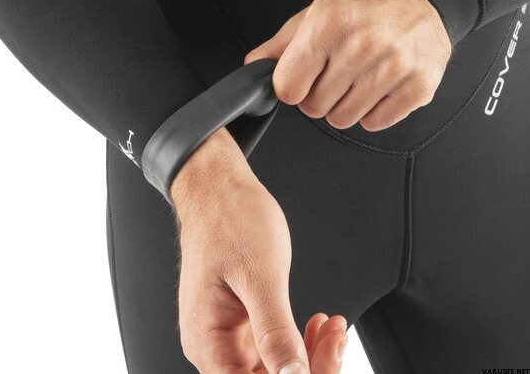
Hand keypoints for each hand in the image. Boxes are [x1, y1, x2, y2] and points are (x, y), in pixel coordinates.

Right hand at [171, 128, 347, 372]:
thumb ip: (275, 331)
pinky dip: (300, 338)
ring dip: (309, 354)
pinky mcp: (243, 319)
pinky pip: (274, 343)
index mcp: (208, 341)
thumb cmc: (228, 219)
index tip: (325, 362)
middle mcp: (215, 345)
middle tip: (336, 341)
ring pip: (275, 366)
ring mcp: (229, 333)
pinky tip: (317, 324)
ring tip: (331, 329)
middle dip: (310, 367)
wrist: (220, 189)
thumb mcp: (259, 274)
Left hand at [245, 0, 451, 130]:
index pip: (288, 88)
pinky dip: (372, 110)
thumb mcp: (316, 11)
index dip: (290, 86)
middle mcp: (363, 45)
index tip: (301, 78)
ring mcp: (395, 66)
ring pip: (344, 119)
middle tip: (335, 72)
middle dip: (318, 95)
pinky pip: (376, 123)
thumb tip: (254, 67)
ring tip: (357, 76)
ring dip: (344, 105)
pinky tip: (378, 85)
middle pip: (314, 108)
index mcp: (329, 24)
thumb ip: (282, 45)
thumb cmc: (365, 3)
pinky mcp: (419, 85)